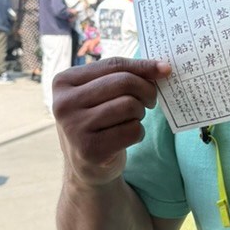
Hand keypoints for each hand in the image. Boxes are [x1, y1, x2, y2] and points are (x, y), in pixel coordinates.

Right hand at [53, 58, 170, 187]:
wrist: (86, 165)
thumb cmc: (98, 120)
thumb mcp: (99, 93)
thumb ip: (123, 76)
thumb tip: (163, 68)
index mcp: (64, 82)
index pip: (113, 64)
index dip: (143, 66)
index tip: (165, 69)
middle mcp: (63, 103)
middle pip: (124, 83)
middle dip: (146, 90)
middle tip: (150, 100)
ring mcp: (74, 128)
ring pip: (130, 105)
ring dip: (140, 113)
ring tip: (132, 119)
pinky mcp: (90, 150)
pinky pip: (133, 130)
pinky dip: (139, 132)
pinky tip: (127, 137)